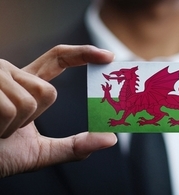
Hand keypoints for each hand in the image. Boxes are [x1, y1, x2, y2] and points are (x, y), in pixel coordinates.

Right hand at [0, 45, 116, 177]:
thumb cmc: (0, 154)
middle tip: (9, 129)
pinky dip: (1, 128)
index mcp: (26, 84)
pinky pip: (10, 108)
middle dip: (33, 118)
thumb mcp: (41, 152)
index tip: (108, 56)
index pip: (58, 59)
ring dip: (14, 126)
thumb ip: (74, 146)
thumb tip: (110, 139)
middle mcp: (12, 73)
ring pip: (30, 101)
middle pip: (48, 92)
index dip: (84, 54)